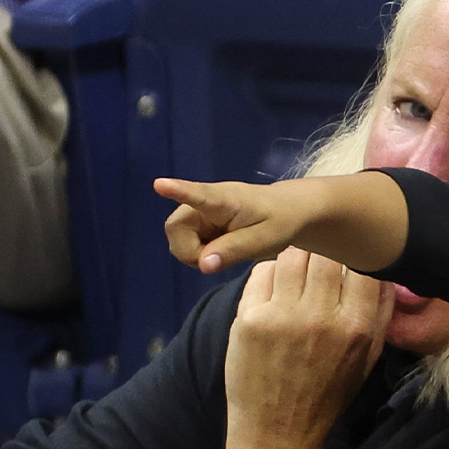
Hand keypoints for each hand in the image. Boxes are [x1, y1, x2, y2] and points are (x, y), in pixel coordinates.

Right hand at [159, 172, 407, 274]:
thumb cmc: (281, 220)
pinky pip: (185, 243)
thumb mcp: (266, 239)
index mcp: (226, 199)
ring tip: (225, 251)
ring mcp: (199, 211)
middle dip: (189, 252)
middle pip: (175, 229)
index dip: (178, 191)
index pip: (199, 195)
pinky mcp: (198, 221)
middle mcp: (206, 202)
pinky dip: (200, 254)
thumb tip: (203, 264)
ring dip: (195, 254)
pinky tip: (220, 249)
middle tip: (218, 260)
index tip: (160, 184)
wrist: (288, 210)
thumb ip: (234, 250)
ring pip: (177, 240)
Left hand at [223, 249, 389, 448]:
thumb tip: (383, 268)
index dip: (353, 257)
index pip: (360, 264)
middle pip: (324, 252)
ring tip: (296, 275)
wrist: (278, 432)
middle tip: (318, 262)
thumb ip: (381, 312)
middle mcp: (321, 317)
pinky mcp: (249, 319)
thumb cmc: (327, 394)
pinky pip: (262, 273)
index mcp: (357, 327)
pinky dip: (270, 275)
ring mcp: (282, 316)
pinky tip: (274, 293)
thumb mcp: (368, 358)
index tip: (347, 261)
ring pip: (291, 254)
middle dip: (323, 253)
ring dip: (296, 258)